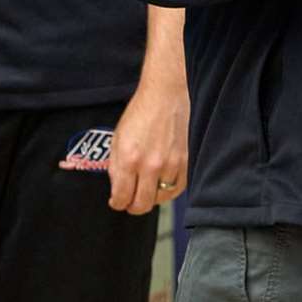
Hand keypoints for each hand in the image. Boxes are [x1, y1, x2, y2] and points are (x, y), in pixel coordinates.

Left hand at [109, 78, 189, 214]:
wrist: (165, 95)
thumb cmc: (141, 113)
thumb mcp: (117, 138)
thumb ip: (115, 166)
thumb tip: (117, 188)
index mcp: (128, 158)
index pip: (121, 197)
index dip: (117, 203)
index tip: (117, 202)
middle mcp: (150, 165)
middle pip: (141, 205)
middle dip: (133, 206)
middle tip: (130, 203)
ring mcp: (170, 166)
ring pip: (160, 198)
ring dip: (151, 196)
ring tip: (146, 188)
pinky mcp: (186, 163)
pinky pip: (177, 189)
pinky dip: (168, 190)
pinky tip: (161, 183)